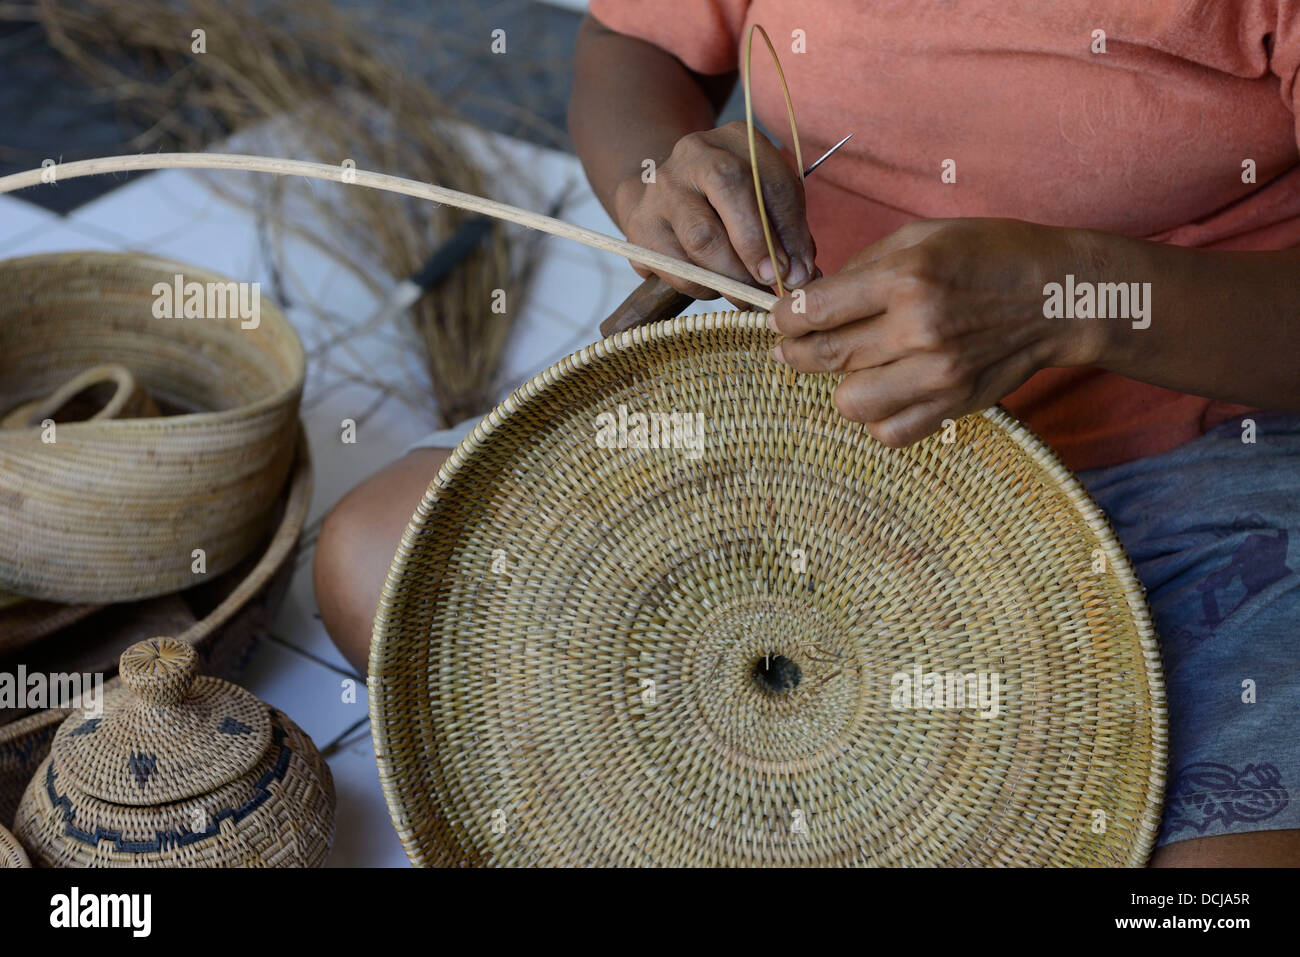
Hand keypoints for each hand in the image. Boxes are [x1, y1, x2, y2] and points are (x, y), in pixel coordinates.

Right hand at [613, 121, 817, 303]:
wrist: (664, 198)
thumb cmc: (728, 204)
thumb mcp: (764, 203)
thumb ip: (787, 234)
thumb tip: (801, 278)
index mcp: (736, 139)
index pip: (771, 180)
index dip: (789, 230)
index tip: (799, 270)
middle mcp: (694, 153)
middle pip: (728, 190)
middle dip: (755, 245)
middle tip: (769, 282)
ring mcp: (660, 188)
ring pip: (700, 236)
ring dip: (731, 275)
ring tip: (746, 294)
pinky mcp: (639, 225)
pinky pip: (676, 266)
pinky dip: (703, 286)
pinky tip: (715, 287)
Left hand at [768, 218, 1103, 446]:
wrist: (1059, 296)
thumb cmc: (988, 256)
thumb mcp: (923, 237)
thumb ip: (863, 267)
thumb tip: (810, 297)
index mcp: (906, 278)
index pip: (815, 310)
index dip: (783, 317)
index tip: (778, 319)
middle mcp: (919, 328)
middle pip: (824, 358)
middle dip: (794, 352)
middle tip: (790, 347)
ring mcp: (938, 374)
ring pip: (849, 403)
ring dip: (840, 386)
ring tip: (849, 368)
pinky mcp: (954, 405)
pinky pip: (889, 432)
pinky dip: (878, 417)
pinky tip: (884, 392)